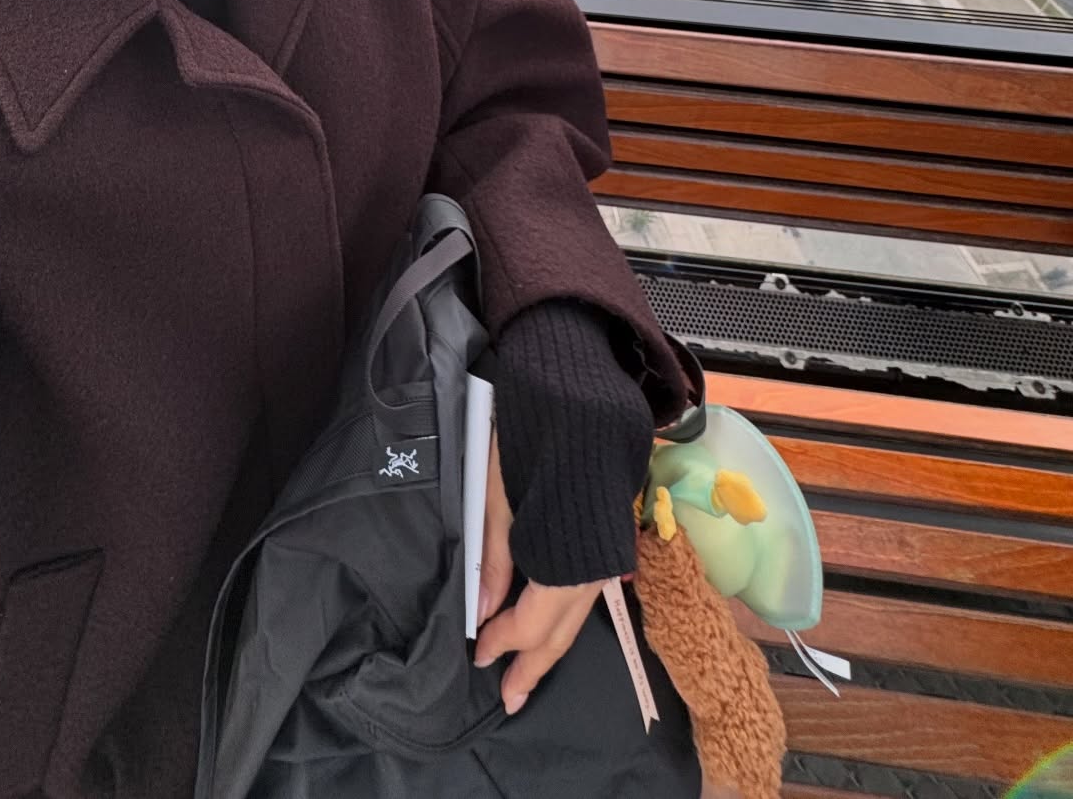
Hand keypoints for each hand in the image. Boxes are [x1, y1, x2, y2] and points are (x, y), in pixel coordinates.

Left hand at [473, 428, 605, 716]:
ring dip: (551, 646)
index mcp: (565, 558)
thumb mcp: (497, 492)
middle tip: (511, 699)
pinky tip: (551, 624)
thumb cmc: (529, 434)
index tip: (480, 659)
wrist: (578, 389)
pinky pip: (586, 592)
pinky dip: (565, 615)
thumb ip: (495, 557)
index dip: (505, 643)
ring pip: (577, 615)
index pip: (532, 622)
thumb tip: (483, 610)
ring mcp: (606, 552)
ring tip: (528, 675)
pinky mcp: (607, 537)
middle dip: (534, 666)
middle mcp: (594, 565)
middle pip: (562, 631)